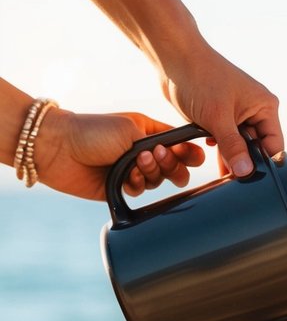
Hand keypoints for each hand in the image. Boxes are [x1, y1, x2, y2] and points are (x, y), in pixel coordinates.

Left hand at [36, 109, 204, 201]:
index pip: (178, 143)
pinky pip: (141, 191)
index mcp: (147, 132)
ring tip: (137, 164)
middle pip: (174, 165)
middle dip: (173, 165)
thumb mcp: (132, 128)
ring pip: (159, 180)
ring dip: (152, 173)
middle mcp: (142, 152)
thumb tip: (178, 155)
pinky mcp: (120, 187)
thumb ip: (160, 142)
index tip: (193, 156)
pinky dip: (138, 185)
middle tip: (160, 159)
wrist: (59, 149)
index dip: (188, 151)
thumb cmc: (94, 131)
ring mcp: (131, 170)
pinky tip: (128, 178)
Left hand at [158, 39, 282, 176]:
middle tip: (232, 180)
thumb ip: (233, 147)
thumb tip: (246, 172)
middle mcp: (256, 110)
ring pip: (240, 145)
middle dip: (245, 162)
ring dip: (230, 156)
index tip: (251, 180)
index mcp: (265, 107)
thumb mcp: (218, 118)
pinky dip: (220, 148)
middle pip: (257, 147)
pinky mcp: (222, 116)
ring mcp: (238, 113)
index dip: (264, 164)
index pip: (274, 145)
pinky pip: (226, 139)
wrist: (174, 58)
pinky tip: (212, 154)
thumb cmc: (200, 78)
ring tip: (221, 173)